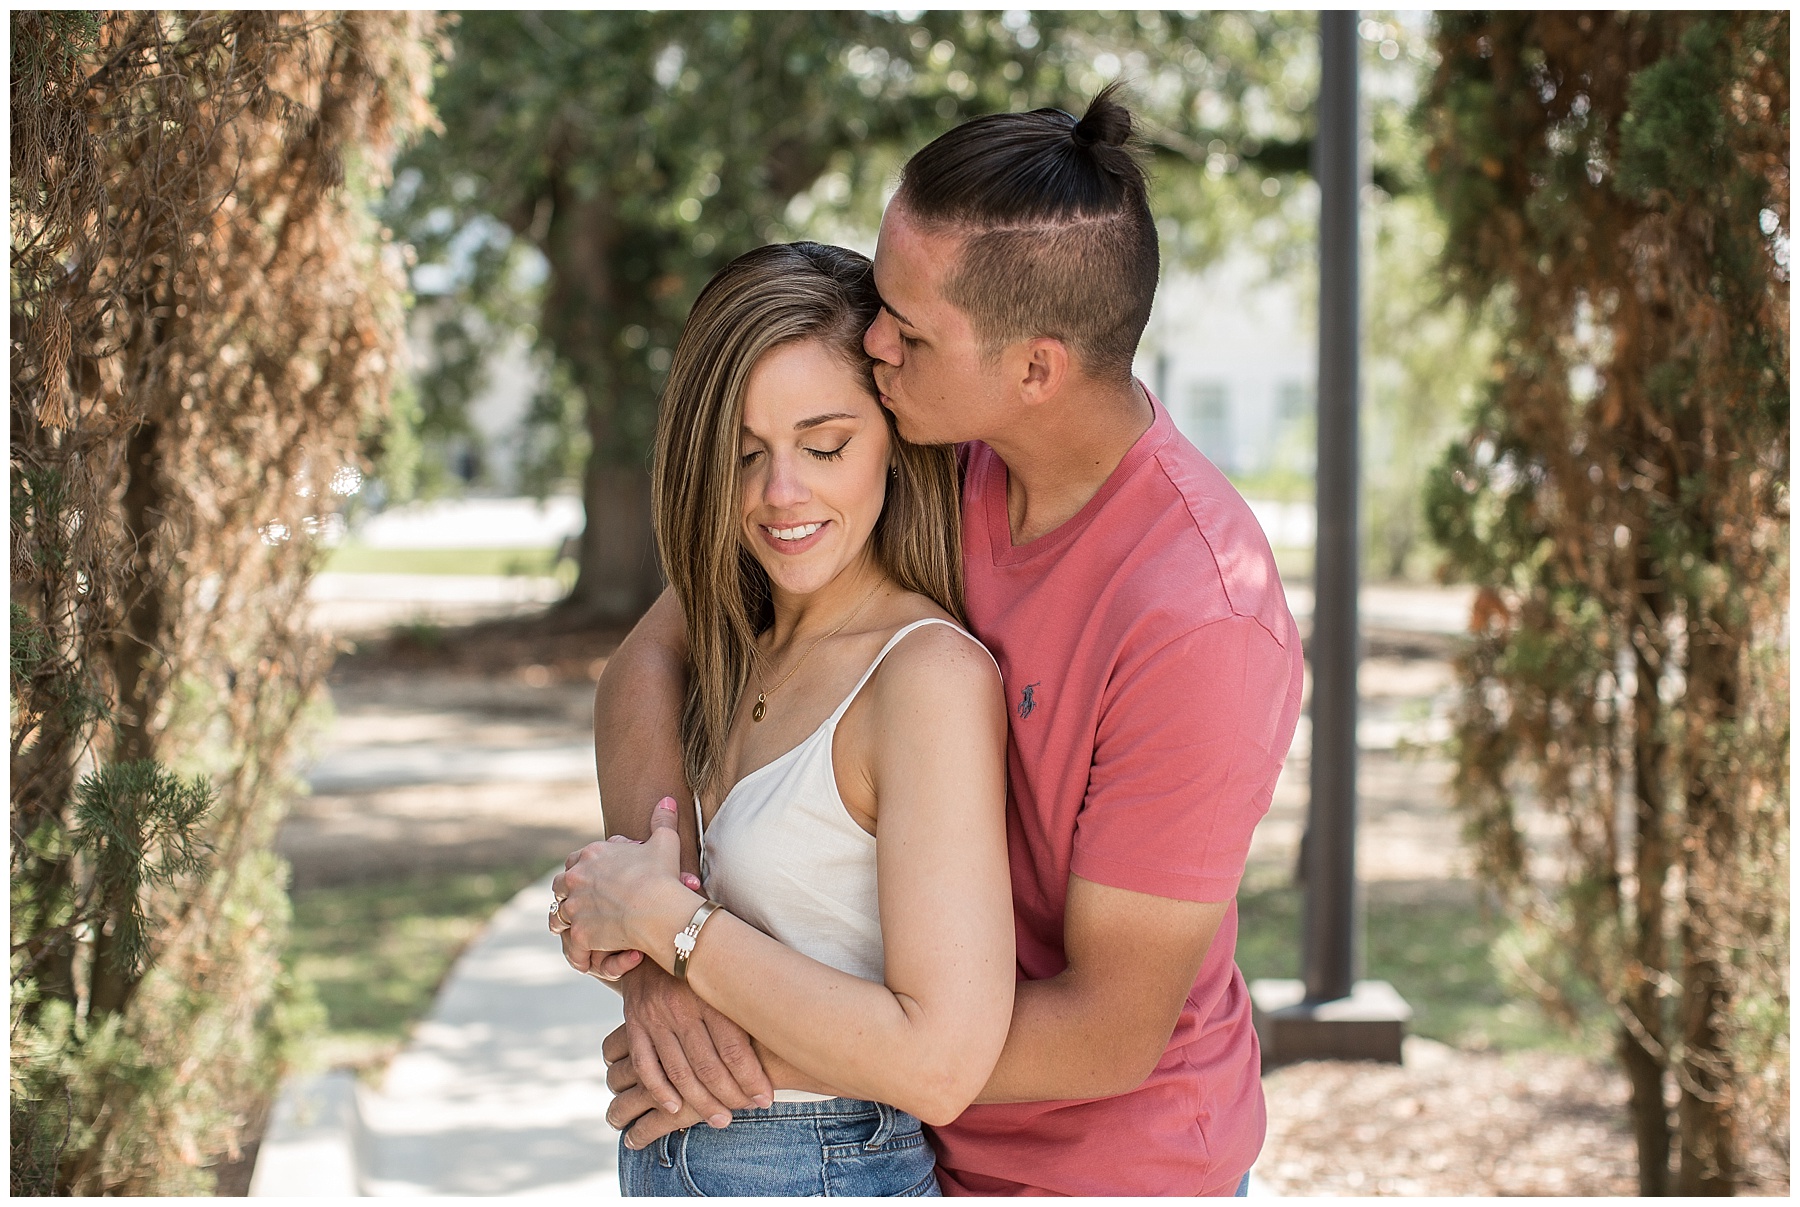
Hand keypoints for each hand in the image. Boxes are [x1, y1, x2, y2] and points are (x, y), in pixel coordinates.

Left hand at [552, 798, 693, 960]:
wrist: (659, 909)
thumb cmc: (662, 875)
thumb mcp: (664, 842)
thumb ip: (662, 820)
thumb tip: (666, 799)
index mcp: (591, 855)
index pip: (575, 861)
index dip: (581, 870)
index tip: (590, 879)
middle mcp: (576, 879)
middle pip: (560, 886)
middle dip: (567, 894)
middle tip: (579, 904)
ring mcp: (575, 907)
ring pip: (559, 916)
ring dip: (566, 922)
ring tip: (576, 929)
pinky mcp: (580, 934)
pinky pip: (573, 947)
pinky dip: (578, 954)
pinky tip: (586, 958)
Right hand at [609, 962, 772, 1129]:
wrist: (657, 932)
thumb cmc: (705, 959)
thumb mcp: (727, 971)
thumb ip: (746, 999)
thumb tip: (785, 1030)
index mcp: (711, 993)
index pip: (734, 1048)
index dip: (751, 1078)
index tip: (765, 1098)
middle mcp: (681, 1006)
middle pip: (708, 1065)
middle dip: (730, 1095)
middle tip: (745, 1111)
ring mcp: (655, 1016)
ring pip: (679, 1070)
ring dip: (700, 1102)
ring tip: (720, 1120)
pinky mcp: (634, 1022)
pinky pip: (646, 1064)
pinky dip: (659, 1090)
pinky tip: (675, 1108)